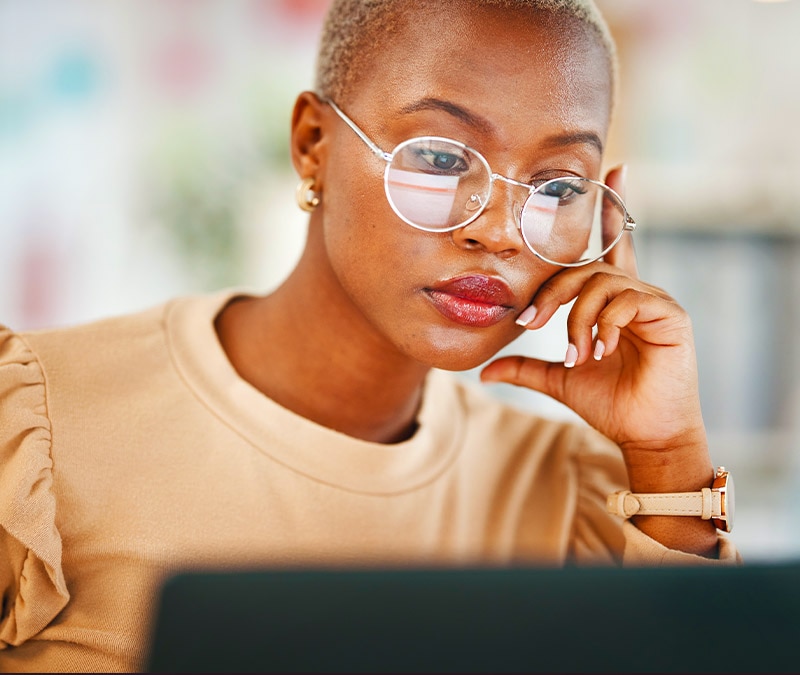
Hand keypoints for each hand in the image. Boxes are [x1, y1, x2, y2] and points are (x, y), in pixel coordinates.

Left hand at [481, 166, 711, 490]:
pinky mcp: (670, 315)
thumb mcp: (558, 378)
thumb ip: (524, 367)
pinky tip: (599, 350)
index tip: (613, 168)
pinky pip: (627, 300)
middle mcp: (635, 291)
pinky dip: (603, 325)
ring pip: (601, 284)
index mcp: (612, 299)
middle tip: (530, 324)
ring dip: (577, 319)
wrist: (644, 433)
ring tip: (573, 354)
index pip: (611, 244)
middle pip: (586, 266)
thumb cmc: (609, 402)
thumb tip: (482, 372)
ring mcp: (654, 301)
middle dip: (553, 292)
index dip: (612, 207)